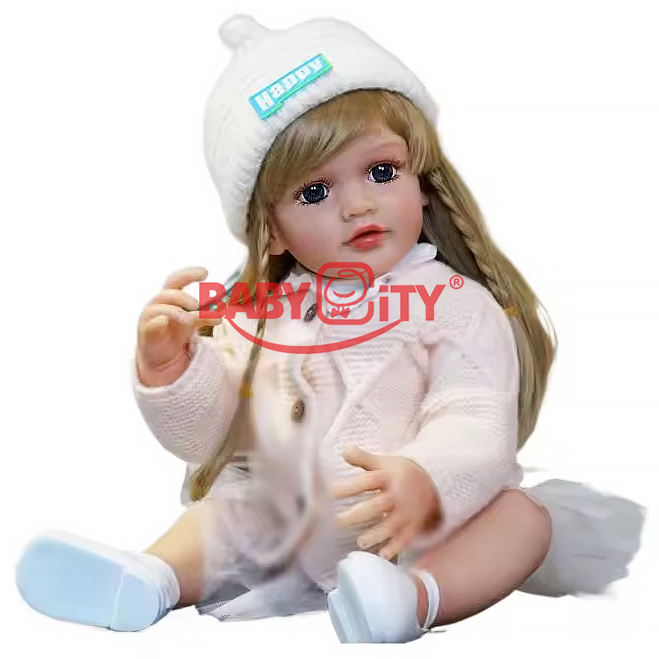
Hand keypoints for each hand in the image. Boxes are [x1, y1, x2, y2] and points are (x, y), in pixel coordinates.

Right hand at [136, 266, 223, 381]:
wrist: (160, 357)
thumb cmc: (174, 333)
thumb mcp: (192, 323)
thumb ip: (205, 317)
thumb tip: (220, 314)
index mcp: (172, 296)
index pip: (178, 279)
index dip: (190, 274)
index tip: (205, 272)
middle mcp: (160, 301)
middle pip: (170, 284)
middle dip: (185, 283)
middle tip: (199, 300)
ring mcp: (151, 312)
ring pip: (163, 303)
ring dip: (179, 309)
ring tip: (192, 319)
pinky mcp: (145, 327)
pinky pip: (153, 319)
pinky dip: (163, 318)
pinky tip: (172, 322)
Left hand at [332, 446, 441, 560]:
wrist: (432, 484)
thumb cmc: (398, 473)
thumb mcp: (383, 462)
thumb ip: (362, 458)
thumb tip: (343, 449)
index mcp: (388, 477)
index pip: (368, 481)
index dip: (350, 487)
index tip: (330, 493)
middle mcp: (398, 496)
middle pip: (377, 506)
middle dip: (358, 514)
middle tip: (337, 521)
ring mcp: (407, 513)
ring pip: (391, 525)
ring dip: (376, 534)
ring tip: (360, 542)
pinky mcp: (412, 527)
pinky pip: (405, 540)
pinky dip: (395, 549)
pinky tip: (382, 556)